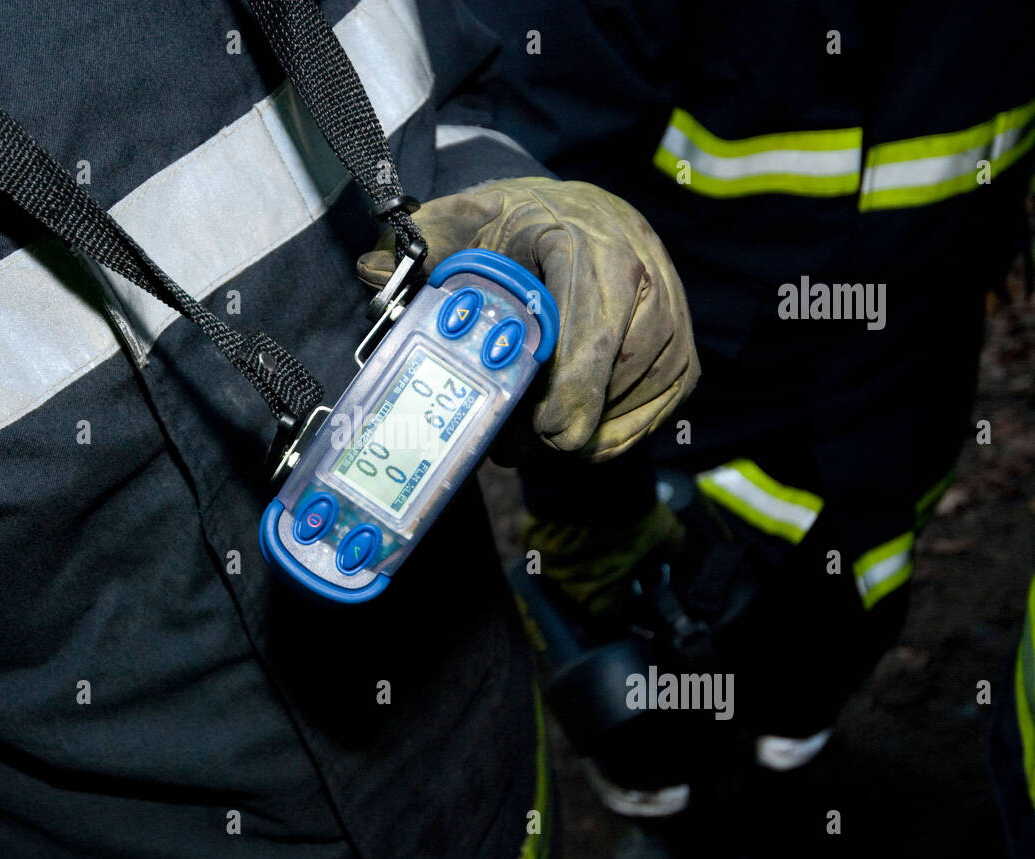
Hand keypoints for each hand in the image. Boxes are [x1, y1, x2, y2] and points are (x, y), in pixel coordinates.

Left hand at [358, 177, 697, 460]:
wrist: (582, 212)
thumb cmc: (519, 224)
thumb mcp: (468, 219)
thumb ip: (426, 244)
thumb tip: (373, 271)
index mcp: (593, 248)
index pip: (592, 338)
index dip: (566, 397)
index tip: (535, 433)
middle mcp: (647, 282)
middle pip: (612, 384)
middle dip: (559, 427)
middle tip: (510, 446)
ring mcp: (673, 323)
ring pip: (629, 410)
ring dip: (580, 438)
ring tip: (529, 437)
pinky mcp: (683, 358)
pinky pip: (650, 419)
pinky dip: (608, 439)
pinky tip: (569, 431)